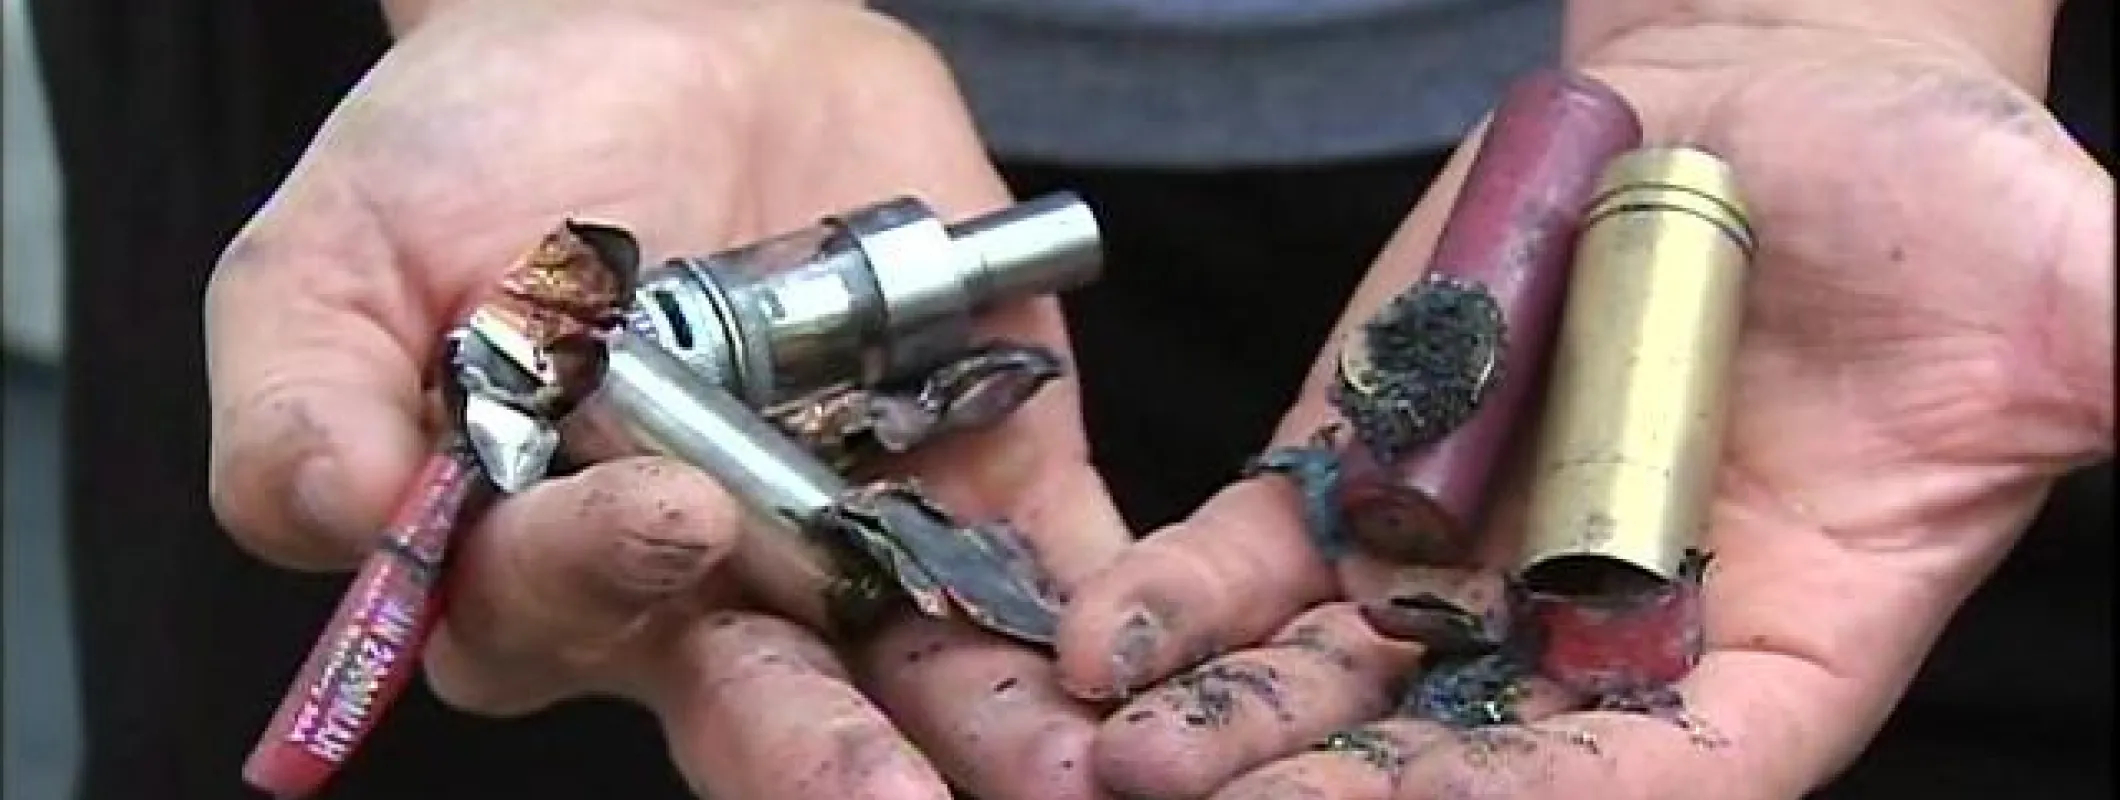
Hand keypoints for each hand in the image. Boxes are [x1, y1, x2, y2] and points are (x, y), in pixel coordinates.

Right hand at [204, 1, 1128, 797]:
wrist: (671, 34)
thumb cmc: (480, 149)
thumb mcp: (333, 250)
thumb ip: (302, 398)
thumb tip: (341, 522)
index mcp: (534, 553)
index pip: (557, 609)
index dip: (600, 572)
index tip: (662, 510)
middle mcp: (699, 584)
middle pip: (752, 698)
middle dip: (818, 756)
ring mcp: (848, 538)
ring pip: (911, 670)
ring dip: (984, 737)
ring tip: (1052, 779)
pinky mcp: (977, 479)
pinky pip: (1042, 570)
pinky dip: (1095, 617)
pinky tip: (1131, 668)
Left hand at [1052, 19, 2112, 799]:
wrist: (1774, 102)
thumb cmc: (1945, 203)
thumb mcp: (2065, 288)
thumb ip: (2105, 363)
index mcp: (1774, 658)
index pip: (1661, 778)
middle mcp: (1595, 638)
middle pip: (1461, 763)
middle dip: (1341, 798)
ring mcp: (1464, 565)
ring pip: (1331, 682)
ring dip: (1228, 730)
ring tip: (1128, 762)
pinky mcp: (1364, 472)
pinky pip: (1260, 560)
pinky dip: (1183, 605)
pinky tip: (1106, 643)